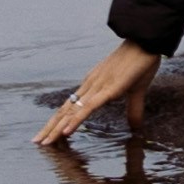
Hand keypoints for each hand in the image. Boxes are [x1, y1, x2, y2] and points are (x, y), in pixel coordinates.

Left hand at [38, 44, 160, 149]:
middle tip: (37, 142)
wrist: (146, 41)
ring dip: (56, 128)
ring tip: (45, 142)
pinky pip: (88, 107)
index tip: (48, 133)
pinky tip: (66, 132)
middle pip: (65, 111)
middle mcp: (90, 86)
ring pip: (71, 111)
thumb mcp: (136, 91)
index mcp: (93, 85)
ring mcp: (96, 87)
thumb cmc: (141, 62)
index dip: (59, 121)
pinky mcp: (108, 89)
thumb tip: (136, 128)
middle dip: (50, 127)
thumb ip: (133, 110)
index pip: (71, 107)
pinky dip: (75, 120)